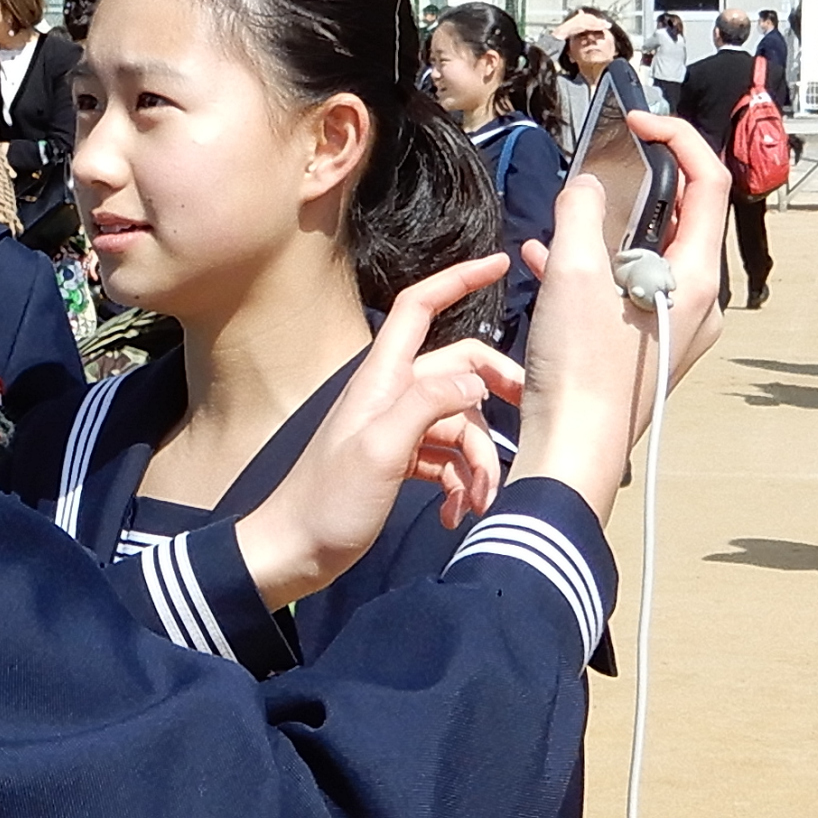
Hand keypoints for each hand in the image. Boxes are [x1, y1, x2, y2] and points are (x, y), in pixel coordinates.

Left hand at [233, 257, 518, 607]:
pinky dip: (458, 483)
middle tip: (524, 430)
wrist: (293, 553)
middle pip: (459, 372)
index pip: (420, 307)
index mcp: (383, 378)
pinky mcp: (401, 462)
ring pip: (460, 423)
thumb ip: (427, 404)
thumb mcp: (380, 449)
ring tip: (477, 504)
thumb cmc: (328, 502)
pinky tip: (454, 515)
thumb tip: (476, 378)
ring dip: (478, 462)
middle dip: (494, 400)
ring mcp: (397, 429)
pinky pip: (446, 459)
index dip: (458, 279)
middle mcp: (392, 395)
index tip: (501, 263)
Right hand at [514, 110, 731, 517]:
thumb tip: (585, 186)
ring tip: (562, 220)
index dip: (674, 139)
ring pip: (642, 255)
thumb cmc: (583, 378)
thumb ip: (580, 213)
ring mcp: (669, 327)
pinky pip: (621, 290)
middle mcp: (695, 302)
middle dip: (630, 188)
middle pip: (676, 217)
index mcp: (697, 278)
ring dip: (602, 230)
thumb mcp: (572, 274)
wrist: (571, 453)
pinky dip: (589, 269)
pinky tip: (545, 262)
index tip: (634, 125)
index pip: (707, 181)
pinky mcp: (639, 348)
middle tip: (592, 174)